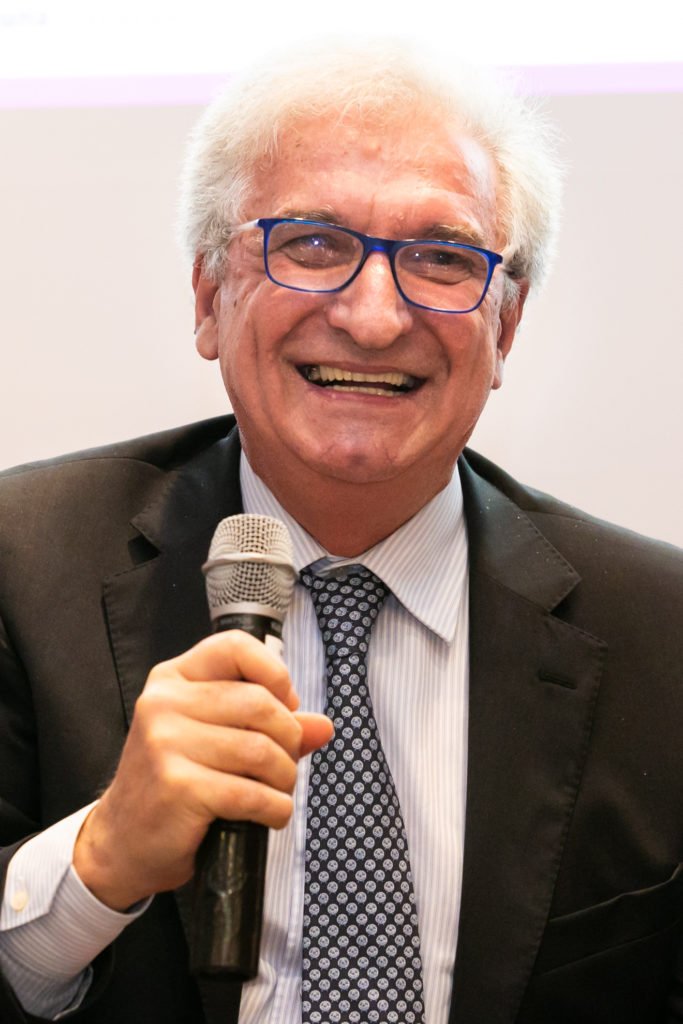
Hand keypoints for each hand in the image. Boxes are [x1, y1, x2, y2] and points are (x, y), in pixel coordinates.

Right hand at [72, 630, 332, 910]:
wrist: (123, 841)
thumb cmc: (175, 783)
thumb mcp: (214, 739)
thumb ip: (269, 726)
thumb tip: (324, 726)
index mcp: (173, 678)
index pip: (235, 646)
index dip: (274, 672)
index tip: (287, 703)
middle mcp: (163, 703)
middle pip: (258, 702)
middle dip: (288, 737)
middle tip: (285, 762)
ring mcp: (166, 743)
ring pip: (260, 749)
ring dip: (284, 777)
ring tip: (278, 791)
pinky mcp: (177, 787)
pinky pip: (251, 793)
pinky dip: (275, 808)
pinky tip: (271, 814)